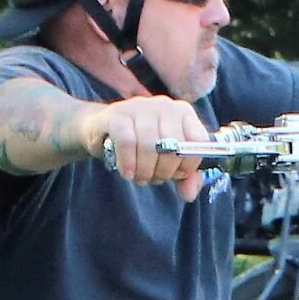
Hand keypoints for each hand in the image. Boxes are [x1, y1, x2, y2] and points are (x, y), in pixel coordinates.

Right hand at [84, 95, 208, 199]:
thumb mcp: (167, 161)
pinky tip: (127, 172)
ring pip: (149, 145)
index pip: (198, 140)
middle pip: (172, 146)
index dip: (189, 164)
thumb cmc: (141, 146)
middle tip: (154, 179)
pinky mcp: (116, 114)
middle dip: (164, 171)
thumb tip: (189, 194)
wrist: (101, 129)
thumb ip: (185, 178)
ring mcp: (140, 107)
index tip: (177, 175)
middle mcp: (164, 105)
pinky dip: (128, 162)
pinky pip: (127, 141)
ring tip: (140, 177)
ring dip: (145, 170)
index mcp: (183, 113)